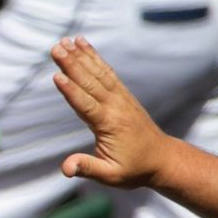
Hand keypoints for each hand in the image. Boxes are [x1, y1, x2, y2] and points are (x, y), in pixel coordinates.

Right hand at [52, 37, 174, 191]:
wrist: (161, 158)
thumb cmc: (133, 169)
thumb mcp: (110, 176)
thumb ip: (87, 168)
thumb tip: (65, 168)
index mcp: (110, 124)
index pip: (86, 105)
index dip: (71, 91)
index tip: (57, 76)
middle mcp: (116, 106)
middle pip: (90, 82)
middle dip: (72, 64)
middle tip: (55, 48)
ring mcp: (121, 97)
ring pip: (98, 72)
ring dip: (81, 56)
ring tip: (64, 41)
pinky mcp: (122, 94)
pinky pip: (106, 72)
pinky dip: (94, 57)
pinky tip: (82, 45)